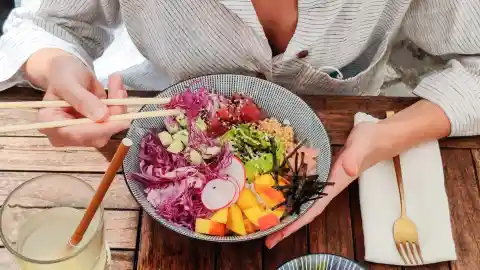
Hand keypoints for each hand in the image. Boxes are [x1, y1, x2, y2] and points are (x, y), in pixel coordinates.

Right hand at [37, 54, 129, 146]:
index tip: (123, 120)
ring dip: (119, 107)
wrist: (68, 71)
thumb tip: (102, 117)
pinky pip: (114, 123)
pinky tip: (118, 90)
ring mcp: (82, 134)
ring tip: (116, 83)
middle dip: (113, 115)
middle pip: (96, 135)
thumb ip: (82, 99)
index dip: (100, 129)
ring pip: (109, 129)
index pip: (76, 134)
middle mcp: (65, 134)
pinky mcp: (96, 130)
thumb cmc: (61, 74)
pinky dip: (120, 106)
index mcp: (49, 123)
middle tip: (120, 91)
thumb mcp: (68, 81)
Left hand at [265, 121, 392, 247]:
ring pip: (303, 199)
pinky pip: (304, 186)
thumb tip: (349, 171)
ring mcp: (324, 179)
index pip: (314, 208)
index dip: (297, 222)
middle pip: (305, 210)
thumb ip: (354, 157)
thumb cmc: (371, 141)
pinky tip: (278, 194)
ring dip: (287, 211)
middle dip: (287, 225)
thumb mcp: (362, 145)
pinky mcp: (322, 170)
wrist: (380, 136)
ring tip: (267, 222)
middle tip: (266, 238)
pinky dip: (290, 192)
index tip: (281, 234)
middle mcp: (328, 186)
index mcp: (335, 184)